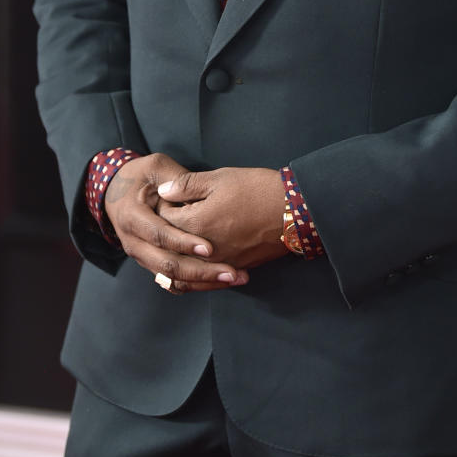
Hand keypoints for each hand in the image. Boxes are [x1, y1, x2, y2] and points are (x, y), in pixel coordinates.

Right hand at [104, 152, 249, 292]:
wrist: (116, 191)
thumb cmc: (141, 176)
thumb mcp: (157, 168)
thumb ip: (177, 180)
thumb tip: (197, 194)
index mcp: (133, 217)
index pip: (159, 235)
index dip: (183, 243)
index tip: (210, 247)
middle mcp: (134, 242)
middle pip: (166, 265)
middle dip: (200, 271)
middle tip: (231, 272)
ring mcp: (142, 256)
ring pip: (171, 278)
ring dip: (203, 281)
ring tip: (233, 278)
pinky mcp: (152, 263)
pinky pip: (173, 281)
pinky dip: (196, 284)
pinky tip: (219, 281)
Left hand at [156, 166, 286, 270]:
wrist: (293, 211)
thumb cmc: (256, 190)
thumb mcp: (219, 178)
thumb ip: (187, 185)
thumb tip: (163, 191)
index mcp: (195, 224)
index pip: (163, 219)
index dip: (164, 206)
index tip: (169, 197)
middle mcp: (202, 250)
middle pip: (171, 246)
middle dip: (167, 232)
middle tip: (172, 217)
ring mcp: (218, 263)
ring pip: (186, 268)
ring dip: (178, 257)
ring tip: (176, 244)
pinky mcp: (233, 268)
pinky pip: (206, 278)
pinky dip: (195, 274)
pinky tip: (195, 265)